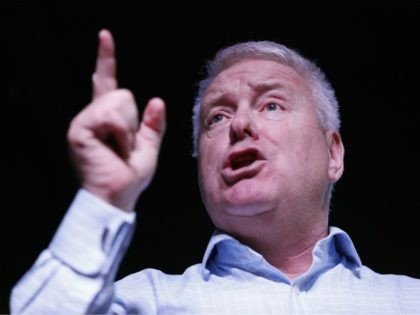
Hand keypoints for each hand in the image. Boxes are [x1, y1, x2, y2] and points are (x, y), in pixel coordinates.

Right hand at [67, 29, 165, 211]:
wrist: (117, 196)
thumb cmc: (129, 177)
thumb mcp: (148, 148)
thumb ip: (153, 125)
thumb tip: (157, 99)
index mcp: (107, 118)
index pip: (106, 82)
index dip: (106, 59)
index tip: (105, 36)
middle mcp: (92, 115)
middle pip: (123, 92)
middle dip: (133, 121)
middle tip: (125, 147)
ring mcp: (83, 121)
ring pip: (119, 101)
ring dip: (128, 130)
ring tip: (118, 150)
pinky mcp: (79, 128)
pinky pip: (112, 116)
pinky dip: (122, 135)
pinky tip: (114, 150)